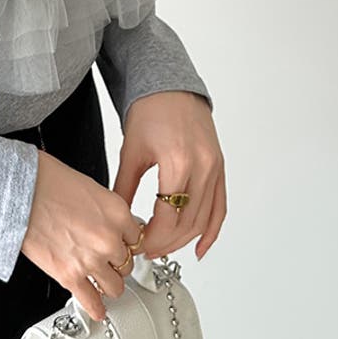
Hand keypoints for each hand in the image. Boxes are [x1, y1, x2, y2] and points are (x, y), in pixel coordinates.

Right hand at [20, 150, 145, 320]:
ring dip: (107, 282)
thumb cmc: (47, 182)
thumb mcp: (90, 188)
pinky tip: (96, 309)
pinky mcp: (70, 276)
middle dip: (115, 261)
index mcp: (117, 212)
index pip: (136, 238)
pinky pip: (93, 302)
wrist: (20, 190)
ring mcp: (91, 260)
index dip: (125, 241)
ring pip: (115, 286)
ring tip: (100, 280)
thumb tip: (108, 225)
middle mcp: (109, 238)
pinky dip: (96, 308)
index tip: (121, 246)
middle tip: (104, 258)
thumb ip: (106, 211)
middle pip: (127, 263)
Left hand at [112, 90, 225, 260]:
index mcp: (177, 161)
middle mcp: (202, 166)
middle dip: (166, 243)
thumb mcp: (131, 150)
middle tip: (147, 251)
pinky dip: (211, 230)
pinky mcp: (220, 167)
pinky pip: (220, 207)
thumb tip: (117, 218)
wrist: (170, 87)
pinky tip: (200, 247)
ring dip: (185, 240)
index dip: (152, 237)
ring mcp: (215, 168)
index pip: (168, 216)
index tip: (138, 245)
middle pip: (188, 222)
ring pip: (204, 219)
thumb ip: (124, 188)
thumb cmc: (150, 110)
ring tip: (164, 249)